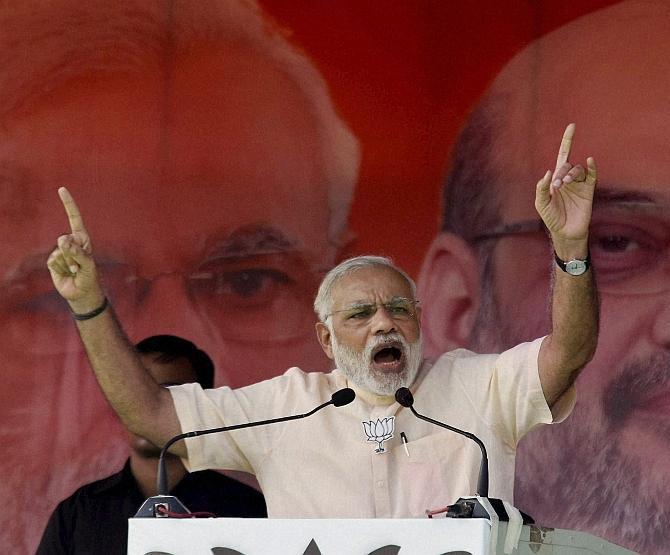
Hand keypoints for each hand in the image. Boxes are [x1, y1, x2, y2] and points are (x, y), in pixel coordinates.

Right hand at [47, 187, 104, 310]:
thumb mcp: (88, 264)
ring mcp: (60, 251)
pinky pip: (53, 260)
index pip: (74, 218)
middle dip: (72, 254)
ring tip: (75, 270)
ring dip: (68, 264)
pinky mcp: (52, 261)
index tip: (61, 189)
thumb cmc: (89, 277)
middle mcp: (70, 242)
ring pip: (59, 252)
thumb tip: (63, 241)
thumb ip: (78, 253)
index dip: (68, 204)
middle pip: (65, 240)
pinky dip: (61, 268)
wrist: (81, 292)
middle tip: (79, 266)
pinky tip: (66, 273)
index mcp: (82, 239)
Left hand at [535, 123, 596, 254]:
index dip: (567, 141)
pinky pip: (592, 175)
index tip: (572, 126)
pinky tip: (590, 161)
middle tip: (557, 186)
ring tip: (565, 184)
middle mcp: (569, 178)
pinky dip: (592, 167)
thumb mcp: (541, 204)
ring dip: (571, 173)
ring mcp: (579, 184)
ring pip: (578, 170)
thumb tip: (548, 173)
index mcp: (556, 178)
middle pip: (567, 165)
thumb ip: (541, 188)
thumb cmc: (551, 218)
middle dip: (561, 172)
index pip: (562, 156)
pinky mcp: (589, 191)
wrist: (565, 232)